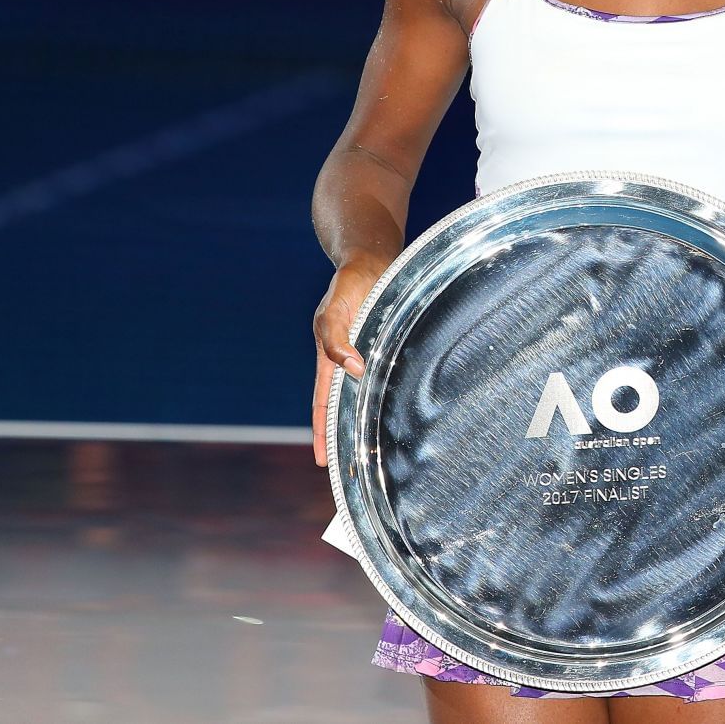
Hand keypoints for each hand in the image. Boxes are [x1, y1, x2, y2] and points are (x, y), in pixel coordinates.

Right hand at [310, 255, 386, 466]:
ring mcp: (368, 352)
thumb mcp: (335, 310)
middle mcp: (348, 359)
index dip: (322, 431)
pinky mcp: (388, 344)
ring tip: (378, 448)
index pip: (323, 403)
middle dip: (344, 434)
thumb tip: (352, 371)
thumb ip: (336, 339)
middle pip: (344, 404)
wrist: (373, 258)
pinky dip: (388, 394)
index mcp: (329, 356)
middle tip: (352, 466)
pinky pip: (387, 376)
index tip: (323, 462)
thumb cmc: (350, 283)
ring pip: (366, 393)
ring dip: (368, 418)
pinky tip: (402, 409)